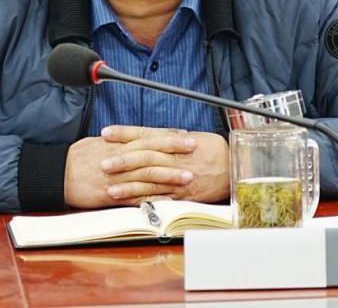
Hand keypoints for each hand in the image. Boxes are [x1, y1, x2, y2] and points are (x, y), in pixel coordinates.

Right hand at [64, 126, 197, 208]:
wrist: (57, 176)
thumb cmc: (76, 159)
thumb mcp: (97, 143)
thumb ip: (118, 143)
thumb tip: (133, 140)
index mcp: (116, 144)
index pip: (146, 136)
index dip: (167, 136)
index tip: (184, 135)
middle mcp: (119, 158)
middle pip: (151, 152)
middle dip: (174, 151)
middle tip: (194, 149)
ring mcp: (117, 177)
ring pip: (147, 174)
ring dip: (169, 175)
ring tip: (187, 176)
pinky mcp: (112, 195)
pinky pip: (136, 196)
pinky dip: (153, 197)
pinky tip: (168, 199)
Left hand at [101, 126, 229, 203]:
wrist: (235, 167)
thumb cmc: (214, 150)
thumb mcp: (191, 137)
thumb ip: (168, 137)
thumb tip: (148, 135)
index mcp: (175, 142)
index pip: (145, 134)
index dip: (125, 133)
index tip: (106, 132)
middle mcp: (175, 159)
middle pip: (145, 158)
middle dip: (122, 161)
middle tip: (102, 163)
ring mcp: (178, 179)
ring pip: (150, 182)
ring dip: (128, 186)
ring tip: (109, 189)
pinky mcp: (183, 196)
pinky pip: (162, 199)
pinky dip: (146, 202)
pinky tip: (131, 205)